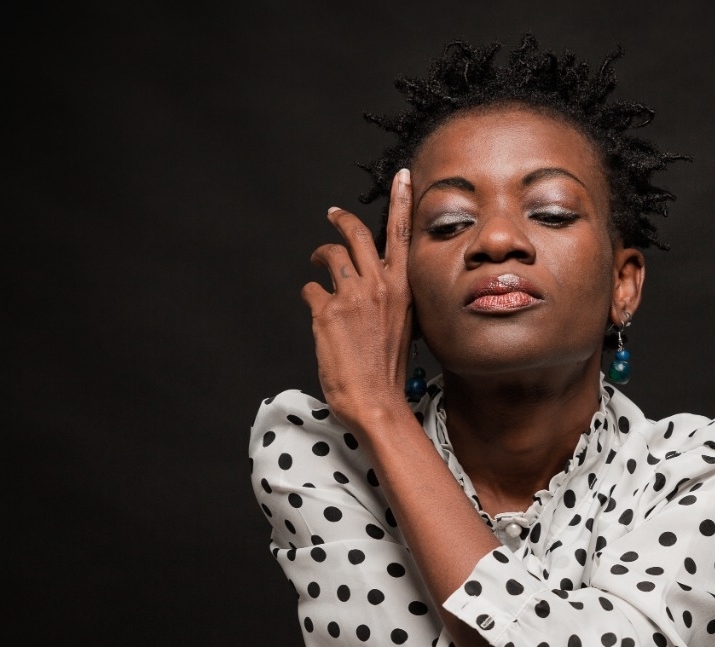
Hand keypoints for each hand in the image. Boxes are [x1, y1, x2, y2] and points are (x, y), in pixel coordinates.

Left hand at [300, 167, 414, 433]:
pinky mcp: (327, 310)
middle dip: (342, 220)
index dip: (402, 201)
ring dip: (320, 257)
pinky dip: (311, 296)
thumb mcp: (403, 326)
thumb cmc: (389, 371)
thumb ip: (389, 298)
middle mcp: (379, 285)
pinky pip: (311, 289)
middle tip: (333, 215)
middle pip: (357, 234)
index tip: (403, 177)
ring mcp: (352, 295)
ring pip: (330, 256)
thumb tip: (374, 287)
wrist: (377, 400)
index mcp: (403, 288)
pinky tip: (315, 310)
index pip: (403, 234)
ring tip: (317, 264)